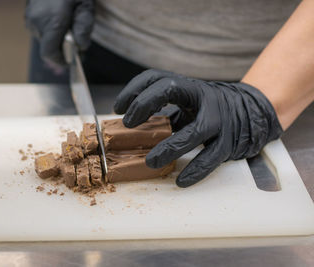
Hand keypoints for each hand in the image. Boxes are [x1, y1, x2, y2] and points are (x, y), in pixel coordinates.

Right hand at [25, 0, 93, 65]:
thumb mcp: (86, 6)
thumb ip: (84, 27)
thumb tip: (81, 46)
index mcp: (52, 21)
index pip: (49, 53)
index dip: (60, 60)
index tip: (70, 61)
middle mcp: (38, 21)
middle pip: (47, 47)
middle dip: (61, 48)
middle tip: (75, 41)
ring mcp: (30, 16)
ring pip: (42, 38)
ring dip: (55, 38)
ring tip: (67, 25)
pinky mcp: (27, 12)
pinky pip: (38, 29)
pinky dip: (48, 29)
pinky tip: (58, 18)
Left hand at [114, 69, 282, 186]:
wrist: (253, 112)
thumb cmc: (211, 110)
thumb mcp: (188, 104)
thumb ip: (165, 112)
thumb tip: (131, 129)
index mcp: (189, 87)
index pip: (156, 78)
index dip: (134, 89)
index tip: (118, 108)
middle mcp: (203, 97)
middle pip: (171, 89)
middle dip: (145, 103)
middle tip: (128, 125)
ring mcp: (218, 120)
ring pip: (193, 132)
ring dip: (169, 148)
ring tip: (150, 162)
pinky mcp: (230, 142)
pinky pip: (211, 158)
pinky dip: (195, 171)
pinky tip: (180, 181)